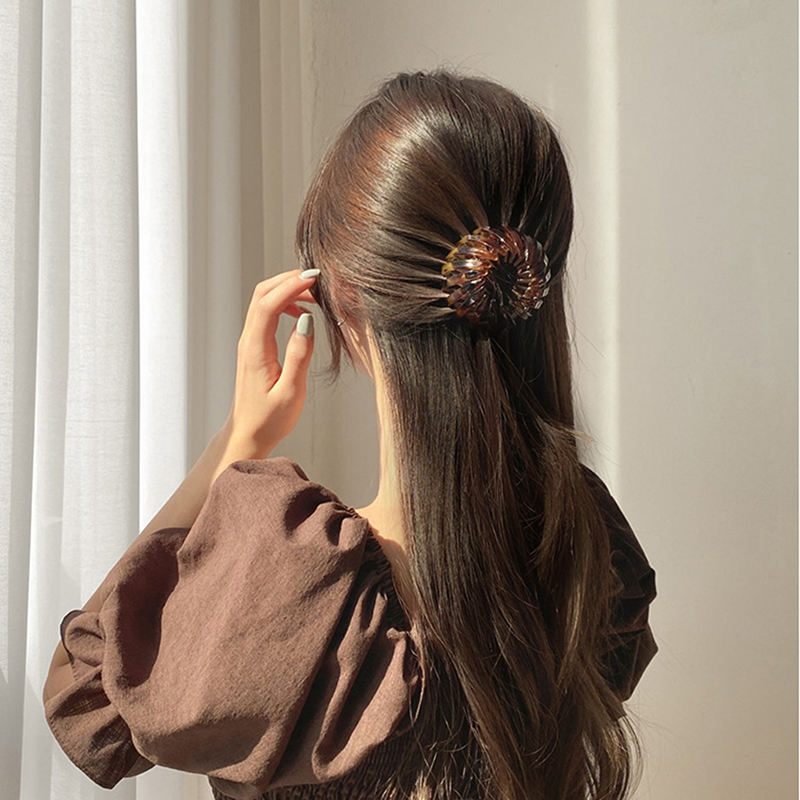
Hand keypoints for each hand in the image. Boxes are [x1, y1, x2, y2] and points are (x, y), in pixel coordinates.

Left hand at [223, 269, 317, 457]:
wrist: (248, 434)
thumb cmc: (270, 419)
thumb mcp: (291, 391)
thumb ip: (300, 354)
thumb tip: (306, 320)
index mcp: (256, 349)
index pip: (269, 303)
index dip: (292, 285)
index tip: (315, 278)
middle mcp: (249, 340)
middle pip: (263, 293)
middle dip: (289, 279)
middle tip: (318, 280)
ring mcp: (250, 341)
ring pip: (264, 301)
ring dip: (288, 290)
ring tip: (315, 295)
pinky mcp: (256, 346)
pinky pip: (267, 313)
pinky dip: (285, 303)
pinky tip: (303, 313)